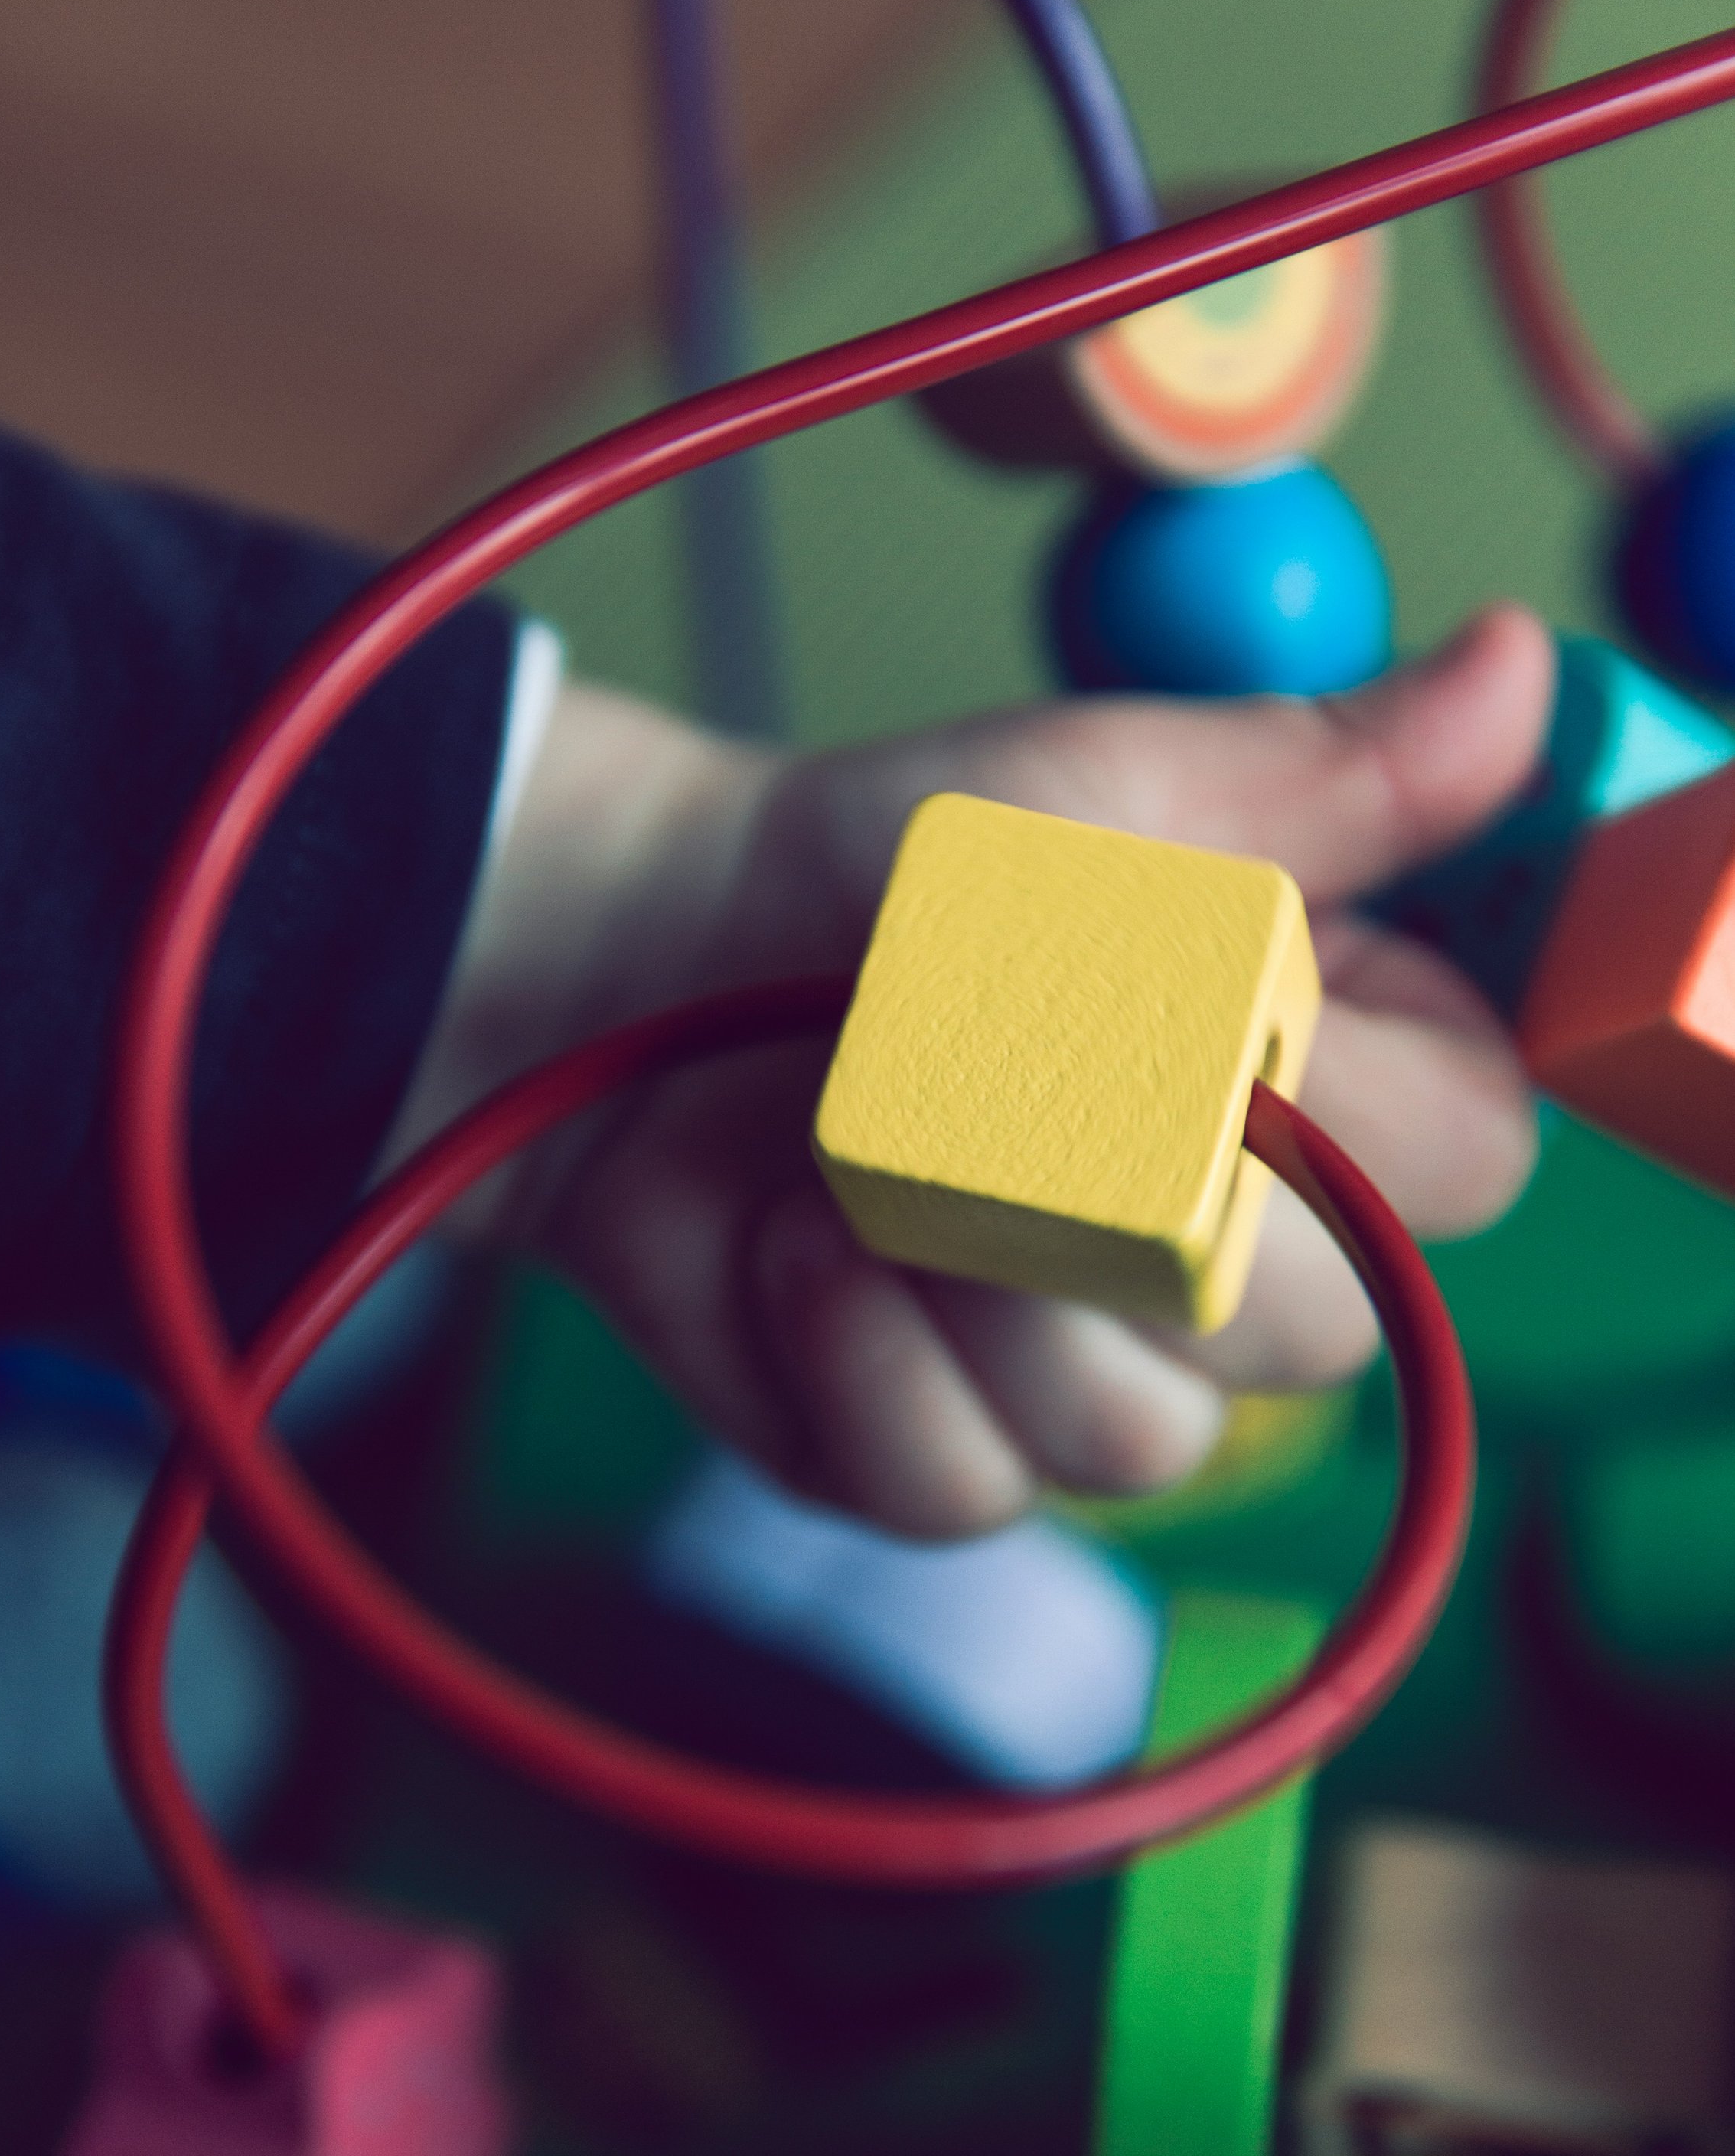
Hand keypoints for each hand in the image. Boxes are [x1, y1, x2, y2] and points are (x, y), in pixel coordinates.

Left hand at [386, 606, 1551, 1537]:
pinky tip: (793, 1245)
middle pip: (1313, 1332)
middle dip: (1129, 1202)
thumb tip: (1514, 672)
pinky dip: (852, 1355)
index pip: (1463, 1162)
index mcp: (1319, 1083)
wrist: (642, 975)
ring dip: (972, 1279)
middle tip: (994, 1074)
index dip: (1355, 1104)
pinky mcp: (937, 1462)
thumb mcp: (1091, 793)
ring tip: (863, 1153)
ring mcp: (1087, 1379)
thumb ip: (1312, 777)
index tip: (1217, 1005)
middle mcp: (1232, 1260)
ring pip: (1135, 1437)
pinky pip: (958, 1483)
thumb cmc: (877, 874)